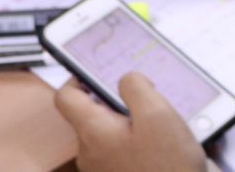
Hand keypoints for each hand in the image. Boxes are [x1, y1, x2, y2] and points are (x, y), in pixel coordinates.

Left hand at [55, 72, 209, 171]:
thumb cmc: (168, 167)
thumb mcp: (158, 114)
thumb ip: (137, 88)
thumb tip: (126, 79)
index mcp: (94, 132)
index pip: (66, 97)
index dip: (79, 78)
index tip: (98, 72)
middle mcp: (91, 152)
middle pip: (91, 114)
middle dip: (116, 102)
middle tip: (145, 99)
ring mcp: (103, 168)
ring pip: (108, 133)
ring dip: (130, 123)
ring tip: (159, 125)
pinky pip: (120, 151)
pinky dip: (136, 142)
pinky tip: (161, 145)